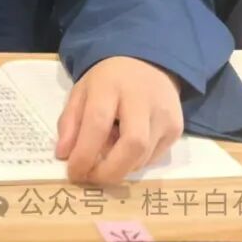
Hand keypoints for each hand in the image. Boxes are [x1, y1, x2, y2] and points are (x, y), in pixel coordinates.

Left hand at [55, 56, 183, 184]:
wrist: (149, 63)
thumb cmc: (109, 80)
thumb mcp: (82, 91)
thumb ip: (70, 122)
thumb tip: (64, 155)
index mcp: (111, 84)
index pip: (98, 123)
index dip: (85, 153)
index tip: (74, 172)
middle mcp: (142, 98)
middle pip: (133, 144)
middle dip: (110, 171)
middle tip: (92, 178)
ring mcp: (164, 114)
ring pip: (143, 156)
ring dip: (120, 166)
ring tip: (107, 152)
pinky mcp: (177, 127)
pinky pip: (154, 157)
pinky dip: (135, 161)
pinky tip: (126, 147)